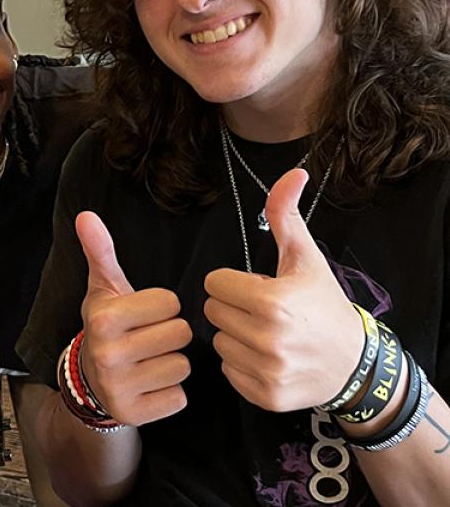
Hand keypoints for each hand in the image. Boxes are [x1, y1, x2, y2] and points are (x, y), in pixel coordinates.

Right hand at [76, 211, 192, 425]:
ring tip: (149, 360)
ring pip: (183, 366)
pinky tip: (150, 384)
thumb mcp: (104, 287)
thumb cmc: (108, 325)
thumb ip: (100, 250)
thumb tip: (86, 215)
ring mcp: (120, 387)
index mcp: (104, 318)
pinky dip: (170, 392)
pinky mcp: (134, 413)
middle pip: (180, 333)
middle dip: (170, 333)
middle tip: (148, 337)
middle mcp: (108, 354)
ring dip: (172, 363)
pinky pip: (179, 396)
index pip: (170, 303)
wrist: (89, 378)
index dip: (163, 306)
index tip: (144, 314)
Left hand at [204, 168, 364, 411]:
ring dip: (236, 335)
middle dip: (233, 307)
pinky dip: (242, 363)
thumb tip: (293, 172)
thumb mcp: (305, 257)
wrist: (355, 364)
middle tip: (262, 311)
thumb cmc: (324, 304)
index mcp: (271, 302)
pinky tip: (268, 357)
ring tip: (266, 333)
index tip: (257, 287)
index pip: (214, 284)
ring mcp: (266, 371)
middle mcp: (267, 340)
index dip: (234, 282)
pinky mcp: (264, 395)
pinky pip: (228, 370)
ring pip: (218, 341)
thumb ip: (286, 215)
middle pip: (212, 312)